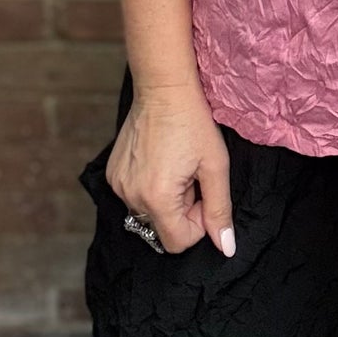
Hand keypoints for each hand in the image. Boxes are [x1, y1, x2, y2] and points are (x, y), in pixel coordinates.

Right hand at [106, 83, 235, 257]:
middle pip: (162, 229)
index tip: (202, 192)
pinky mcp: (112, 173)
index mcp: (157, 198)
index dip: (197, 224)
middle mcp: (130, 196)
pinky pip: (134, 197)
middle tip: (190, 176)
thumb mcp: (215, 166)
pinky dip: (150, 188)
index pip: (178, 243)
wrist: (163, 88)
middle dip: (182, 210)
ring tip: (175, 166)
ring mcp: (117, 185)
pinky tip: (160, 161)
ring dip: (166, 199)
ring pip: (149, 214)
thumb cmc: (193, 122)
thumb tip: (225, 248)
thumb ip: (220, 210)